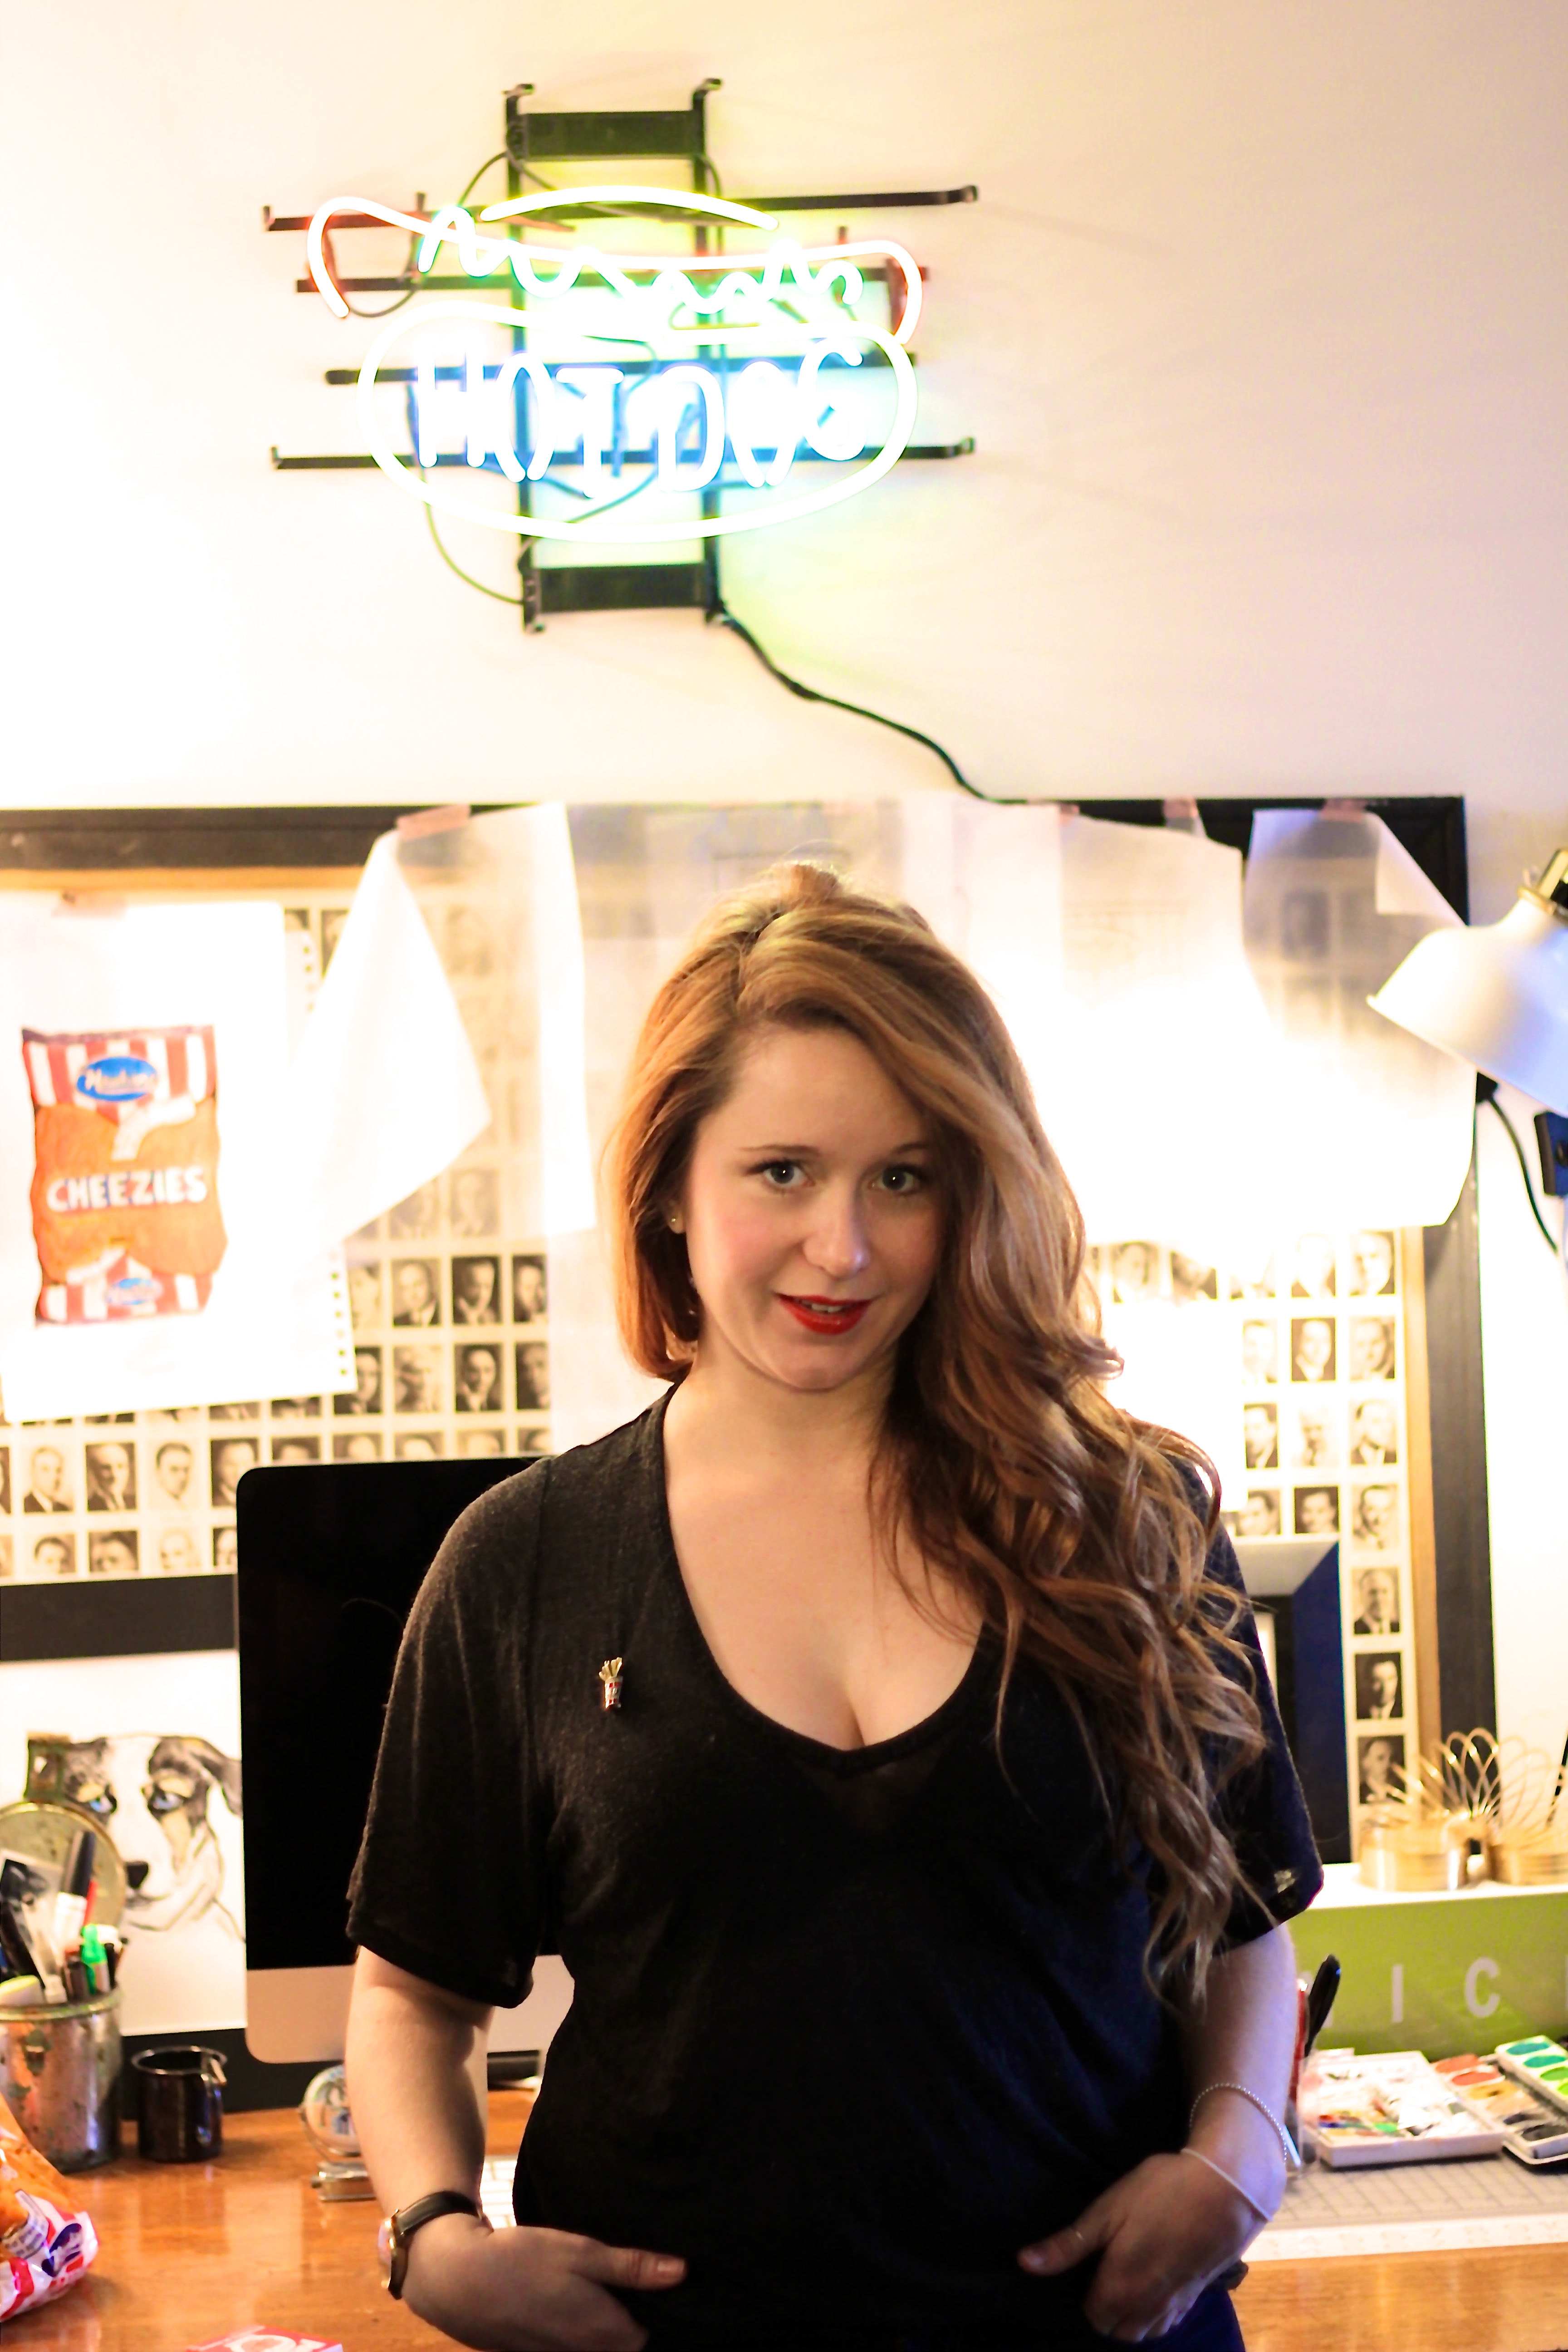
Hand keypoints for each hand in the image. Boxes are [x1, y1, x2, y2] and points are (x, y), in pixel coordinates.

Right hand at [403, 2211, 686, 2350]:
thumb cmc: (525, 2259)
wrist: (459, 2280)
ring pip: (597, 2349)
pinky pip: (571, 2348)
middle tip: (638, 2288)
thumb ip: (632, 2267)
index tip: (665, 2289)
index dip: (659, 2313)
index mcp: (605, 2333)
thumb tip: (682, 2272)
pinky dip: (579, 2333)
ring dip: (606, 2329)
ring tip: (607, 2294)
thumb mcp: (583, 2252)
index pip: (649, 2338)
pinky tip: (571, 2302)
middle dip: (634, 2323)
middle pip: (624, 2347)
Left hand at [1018, 2152, 1255, 2342]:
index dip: (1084, 2295)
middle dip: (1105, 2314)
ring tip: (1125, 2281)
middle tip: (1102, 2275)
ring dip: (1131, 2318)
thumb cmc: (1159, 2193)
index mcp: (1120, 2289)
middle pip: (1117, 2332)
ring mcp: (1176, 2305)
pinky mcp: (1196, 2296)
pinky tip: (1153, 2284)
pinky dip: (1155, 2314)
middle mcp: (1147, 2308)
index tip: (1086, 2269)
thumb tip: (1023, 2263)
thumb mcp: (1106, 2211)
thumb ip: (1067, 2245)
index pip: (1091, 2317)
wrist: (1225, 2190)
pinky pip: (1168, 2322)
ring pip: (1145, 2333)